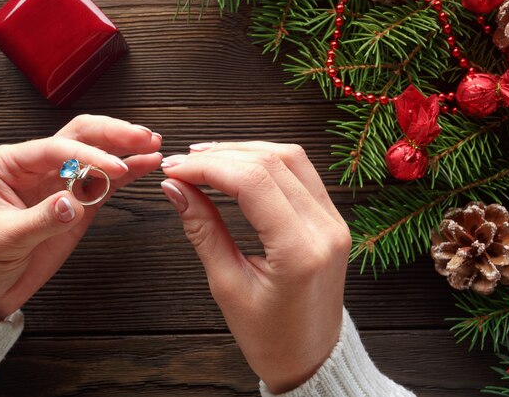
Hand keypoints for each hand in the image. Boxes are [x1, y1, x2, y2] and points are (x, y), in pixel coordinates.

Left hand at [0, 115, 161, 319]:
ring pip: (97, 154)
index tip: (115, 168)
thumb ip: (41, 219)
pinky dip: (127, 173)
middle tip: (142, 137)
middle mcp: (36, 166)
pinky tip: (146, 163)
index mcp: (10, 164)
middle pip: (80, 137)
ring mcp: (60, 183)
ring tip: (152, 144)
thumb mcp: (5, 239)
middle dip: (113, 135)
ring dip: (125, 148)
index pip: (56, 149)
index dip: (89, 156)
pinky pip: (105, 182)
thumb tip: (74, 203)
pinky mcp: (78, 203)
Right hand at [160, 142, 349, 393]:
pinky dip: (265, 161)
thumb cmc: (270, 336)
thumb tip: (175, 189)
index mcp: (300, 251)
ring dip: (243, 150)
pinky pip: (300, 172)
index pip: (252, 182)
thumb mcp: (227, 286)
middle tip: (181, 163)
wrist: (310, 357)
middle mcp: (326, 228)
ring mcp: (334, 221)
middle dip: (220, 155)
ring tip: (204, 158)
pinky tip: (237, 164)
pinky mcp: (332, 219)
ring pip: (289, 158)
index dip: (208, 167)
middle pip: (272, 162)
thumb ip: (203, 230)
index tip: (174, 170)